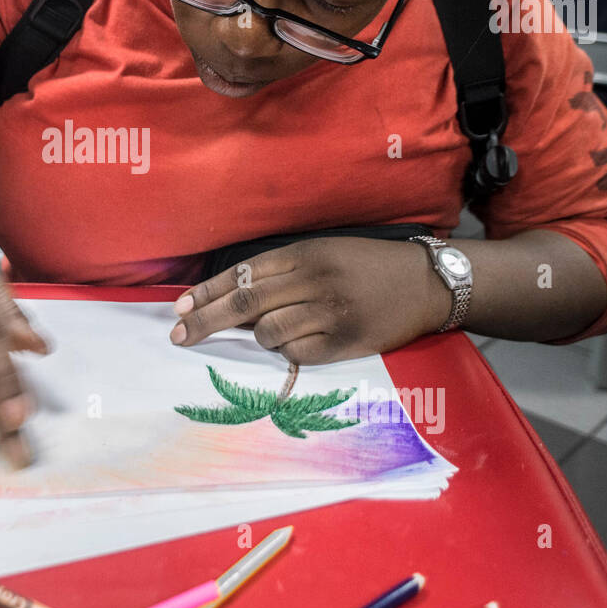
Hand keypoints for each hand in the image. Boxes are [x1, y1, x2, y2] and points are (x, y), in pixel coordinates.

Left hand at [168, 238, 451, 365]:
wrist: (428, 283)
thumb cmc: (371, 267)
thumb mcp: (326, 253)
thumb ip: (284, 272)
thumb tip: (234, 299)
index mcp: (305, 253)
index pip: (243, 273)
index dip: (208, 292)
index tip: (180, 307)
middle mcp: (314, 280)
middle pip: (245, 302)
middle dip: (206, 320)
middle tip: (179, 335)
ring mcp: (329, 313)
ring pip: (269, 332)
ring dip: (257, 337)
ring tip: (266, 334)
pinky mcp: (344, 342)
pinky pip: (297, 354)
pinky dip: (287, 352)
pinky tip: (295, 344)